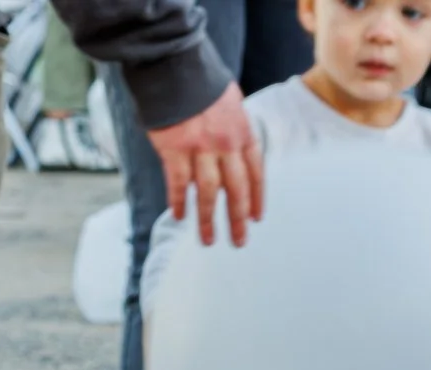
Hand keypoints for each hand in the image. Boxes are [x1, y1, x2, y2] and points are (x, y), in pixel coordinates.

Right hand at [146, 85, 263, 246]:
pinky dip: (178, 201)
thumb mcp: (231, 104)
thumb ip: (234, 130)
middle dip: (238, 220)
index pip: (255, 173)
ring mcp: (200, 149)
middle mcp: (225, 144)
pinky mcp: (174, 149)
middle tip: (238, 242)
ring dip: (208, 219)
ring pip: (208, 193)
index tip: (256, 219)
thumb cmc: (202, 83)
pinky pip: (178, 183)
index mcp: (242, 132)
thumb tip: (235, 153)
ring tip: (207, 240)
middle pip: (236, 190)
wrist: (176, 65)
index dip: (256, 198)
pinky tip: (179, 216)